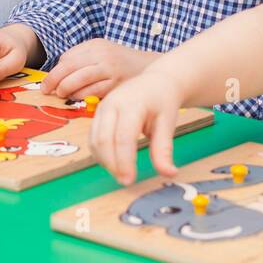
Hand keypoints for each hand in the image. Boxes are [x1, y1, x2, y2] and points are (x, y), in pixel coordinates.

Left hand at [41, 39, 157, 100]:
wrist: (150, 67)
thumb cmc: (122, 63)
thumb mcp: (102, 52)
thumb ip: (83, 59)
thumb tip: (58, 74)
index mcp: (95, 45)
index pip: (67, 58)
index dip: (54, 71)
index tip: (48, 82)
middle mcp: (102, 54)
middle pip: (69, 66)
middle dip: (54, 80)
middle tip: (47, 91)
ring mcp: (110, 69)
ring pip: (79, 79)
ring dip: (66, 89)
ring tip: (62, 94)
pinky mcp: (116, 84)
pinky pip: (92, 92)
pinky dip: (81, 96)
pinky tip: (78, 98)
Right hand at [89, 69, 183, 184]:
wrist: (156, 81)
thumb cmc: (162, 101)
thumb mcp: (168, 123)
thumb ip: (164, 149)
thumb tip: (169, 173)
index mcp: (132, 104)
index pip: (123, 137)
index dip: (124, 161)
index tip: (130, 180)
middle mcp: (112, 104)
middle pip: (104, 140)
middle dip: (112, 164)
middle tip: (126, 180)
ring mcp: (102, 108)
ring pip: (95, 141)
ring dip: (105, 161)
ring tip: (122, 173)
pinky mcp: (97, 114)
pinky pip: (92, 138)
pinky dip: (100, 154)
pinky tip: (114, 163)